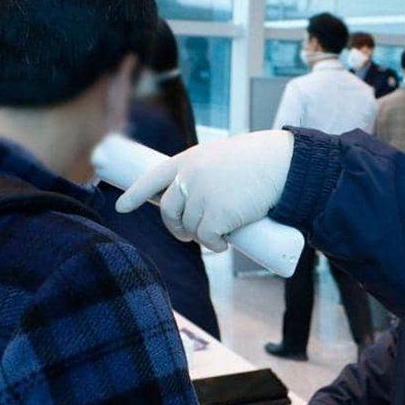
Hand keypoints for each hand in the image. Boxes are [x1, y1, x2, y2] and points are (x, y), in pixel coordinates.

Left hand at [116, 130, 293, 251]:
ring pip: (190, 228)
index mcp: (188, 159)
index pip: (153, 177)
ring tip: (223, 232)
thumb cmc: (261, 161)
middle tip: (189, 235)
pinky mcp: (216, 215)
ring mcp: (201, 196)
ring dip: (202, 237)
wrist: (284, 165)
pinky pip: (207, 239)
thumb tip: (197, 205)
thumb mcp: (223, 159)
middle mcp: (189, 177)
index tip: (121, 208)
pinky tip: (225, 242)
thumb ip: (205, 175)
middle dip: (177, 227)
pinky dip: (215, 245)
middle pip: (168, 211)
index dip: (135, 194)